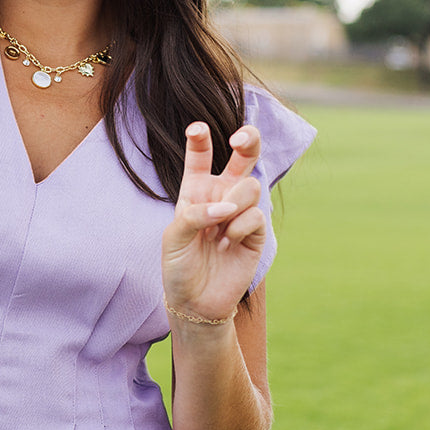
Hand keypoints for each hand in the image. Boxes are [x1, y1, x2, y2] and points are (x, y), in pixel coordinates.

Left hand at [160, 121, 264, 323]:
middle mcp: (221, 195)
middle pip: (243, 156)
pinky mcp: (256, 231)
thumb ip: (195, 215)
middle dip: (248, 140)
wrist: (196, 301)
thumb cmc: (179, 266)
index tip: (196, 128)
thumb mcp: (173, 238)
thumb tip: (226, 208)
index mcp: (196, 190)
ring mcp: (241, 212)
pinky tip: (228, 244)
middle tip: (240, 139)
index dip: (200, 139)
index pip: (200, 157)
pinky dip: (239, 228)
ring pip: (250, 186)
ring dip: (234, 204)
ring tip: (220, 231)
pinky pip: (255, 215)